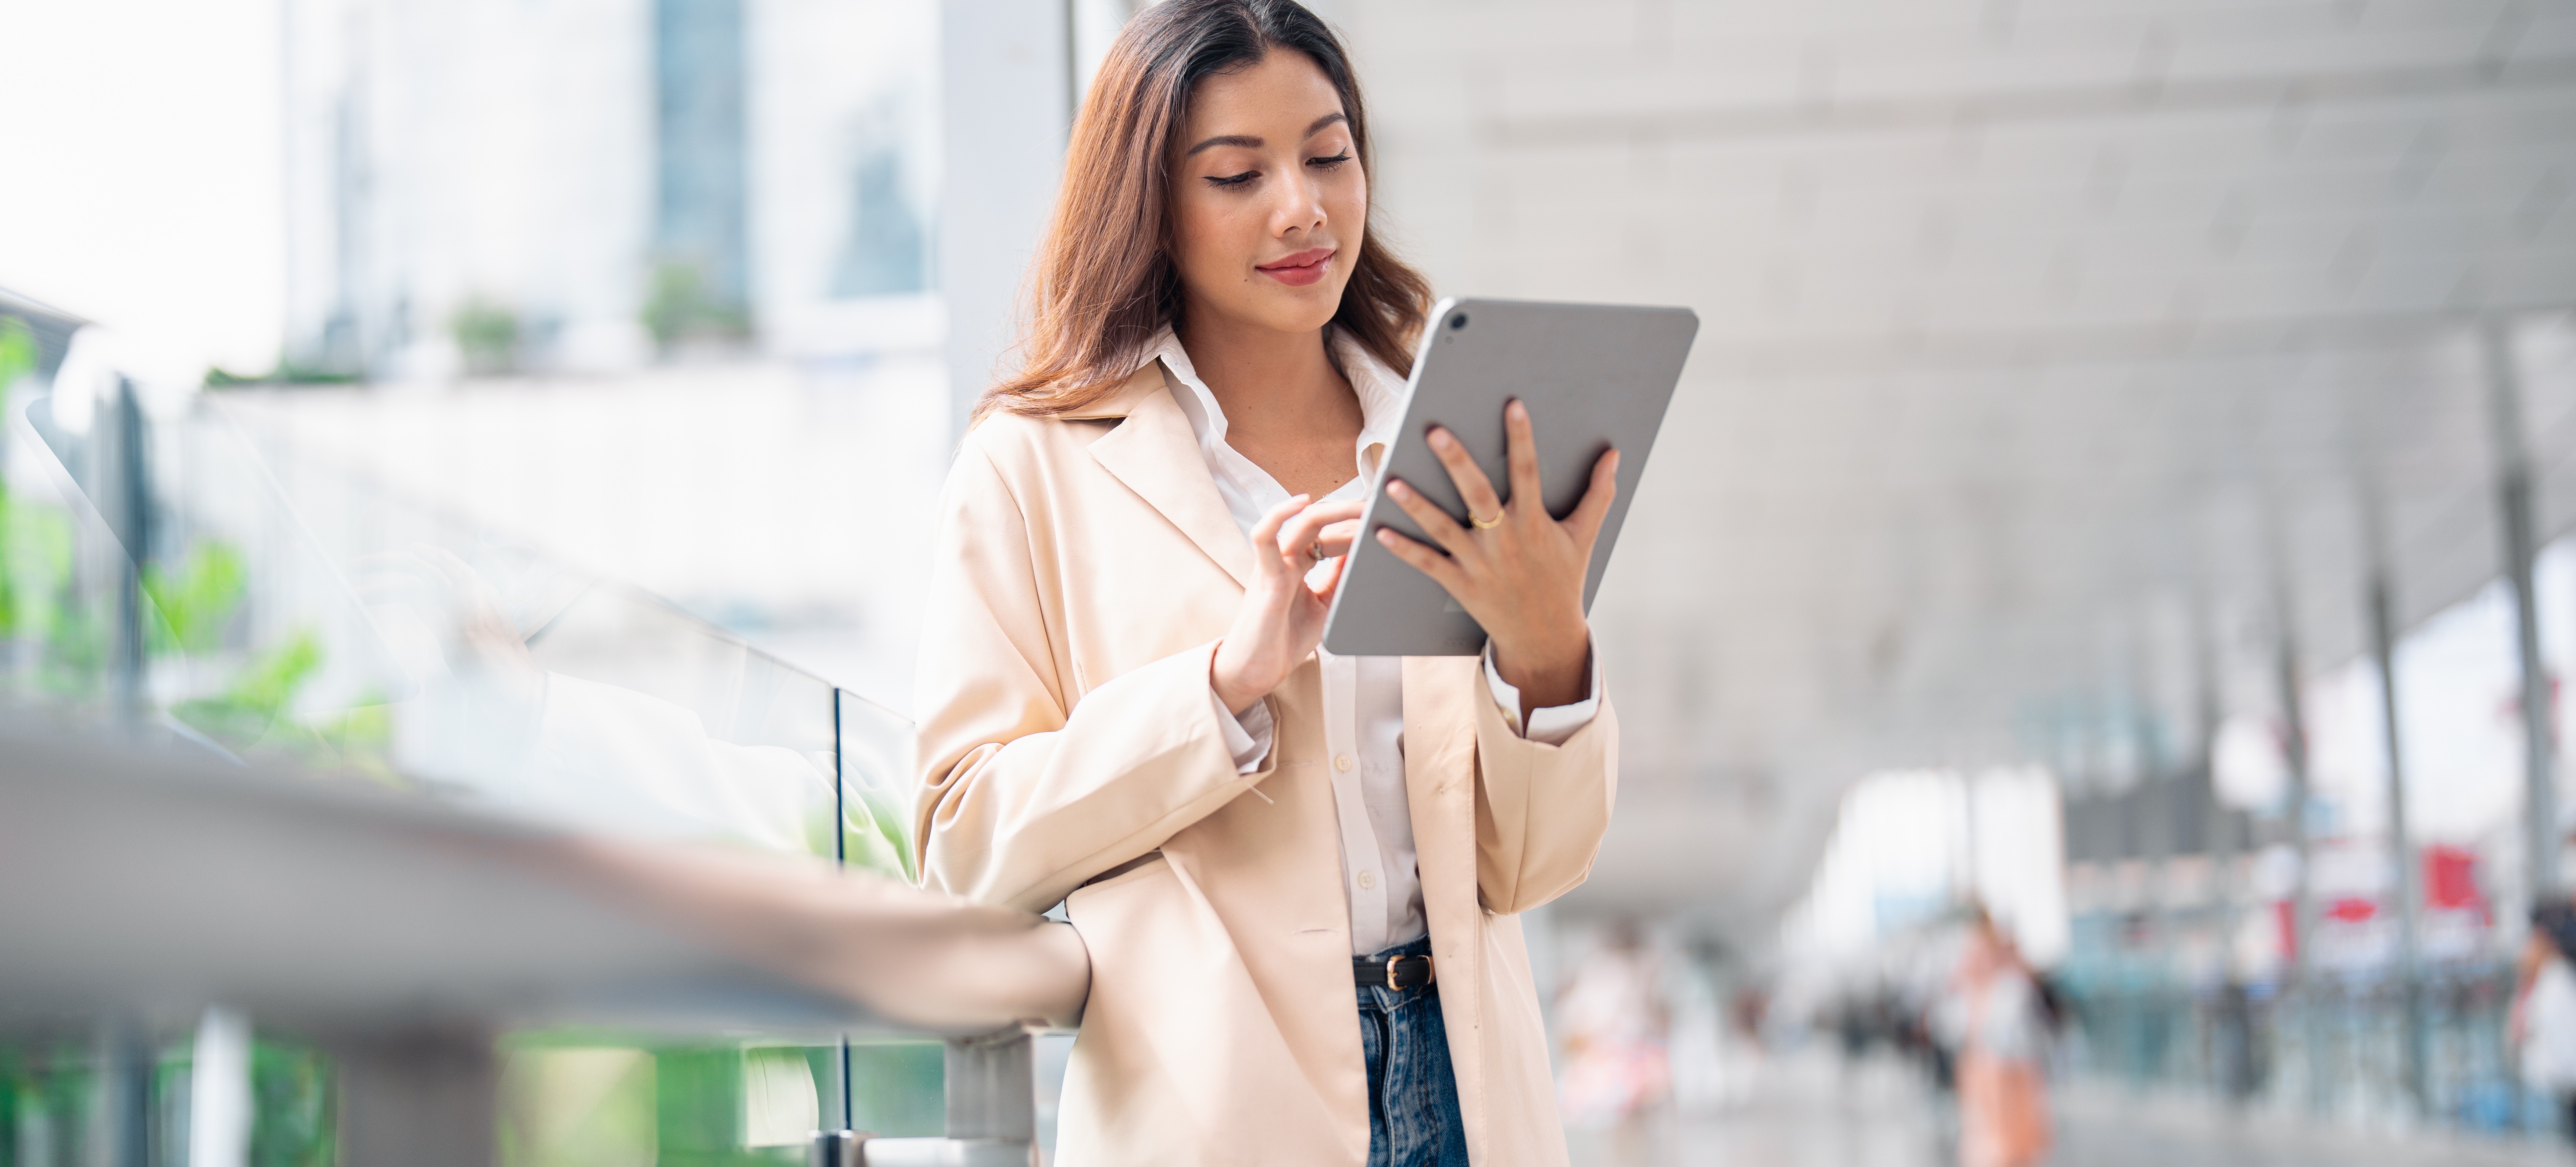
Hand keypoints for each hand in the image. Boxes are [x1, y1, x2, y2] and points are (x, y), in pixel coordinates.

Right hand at [1211, 495, 1365, 714]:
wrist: (1257, 671)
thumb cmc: (1284, 639)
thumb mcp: (1325, 604)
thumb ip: (1338, 578)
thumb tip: (1360, 553)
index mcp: (1297, 564)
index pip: (1329, 534)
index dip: (1355, 527)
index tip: (1382, 522)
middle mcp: (1285, 558)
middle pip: (1320, 522)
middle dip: (1351, 512)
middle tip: (1382, 508)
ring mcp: (1273, 564)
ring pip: (1301, 523)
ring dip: (1334, 511)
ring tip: (1362, 506)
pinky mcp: (1265, 578)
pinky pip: (1265, 537)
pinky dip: (1280, 515)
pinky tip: (1303, 503)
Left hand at [1376, 399, 1615, 713]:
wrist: (1545, 636)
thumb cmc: (1563, 580)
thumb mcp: (1585, 537)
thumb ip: (1598, 494)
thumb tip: (1614, 455)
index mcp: (1534, 523)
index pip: (1528, 473)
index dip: (1521, 439)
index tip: (1512, 405)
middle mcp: (1505, 541)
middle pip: (1478, 495)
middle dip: (1456, 463)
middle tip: (1435, 432)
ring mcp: (1480, 564)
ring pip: (1443, 529)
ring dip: (1417, 506)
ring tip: (1392, 482)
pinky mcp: (1461, 585)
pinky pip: (1428, 564)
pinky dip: (1404, 550)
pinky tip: (1380, 532)